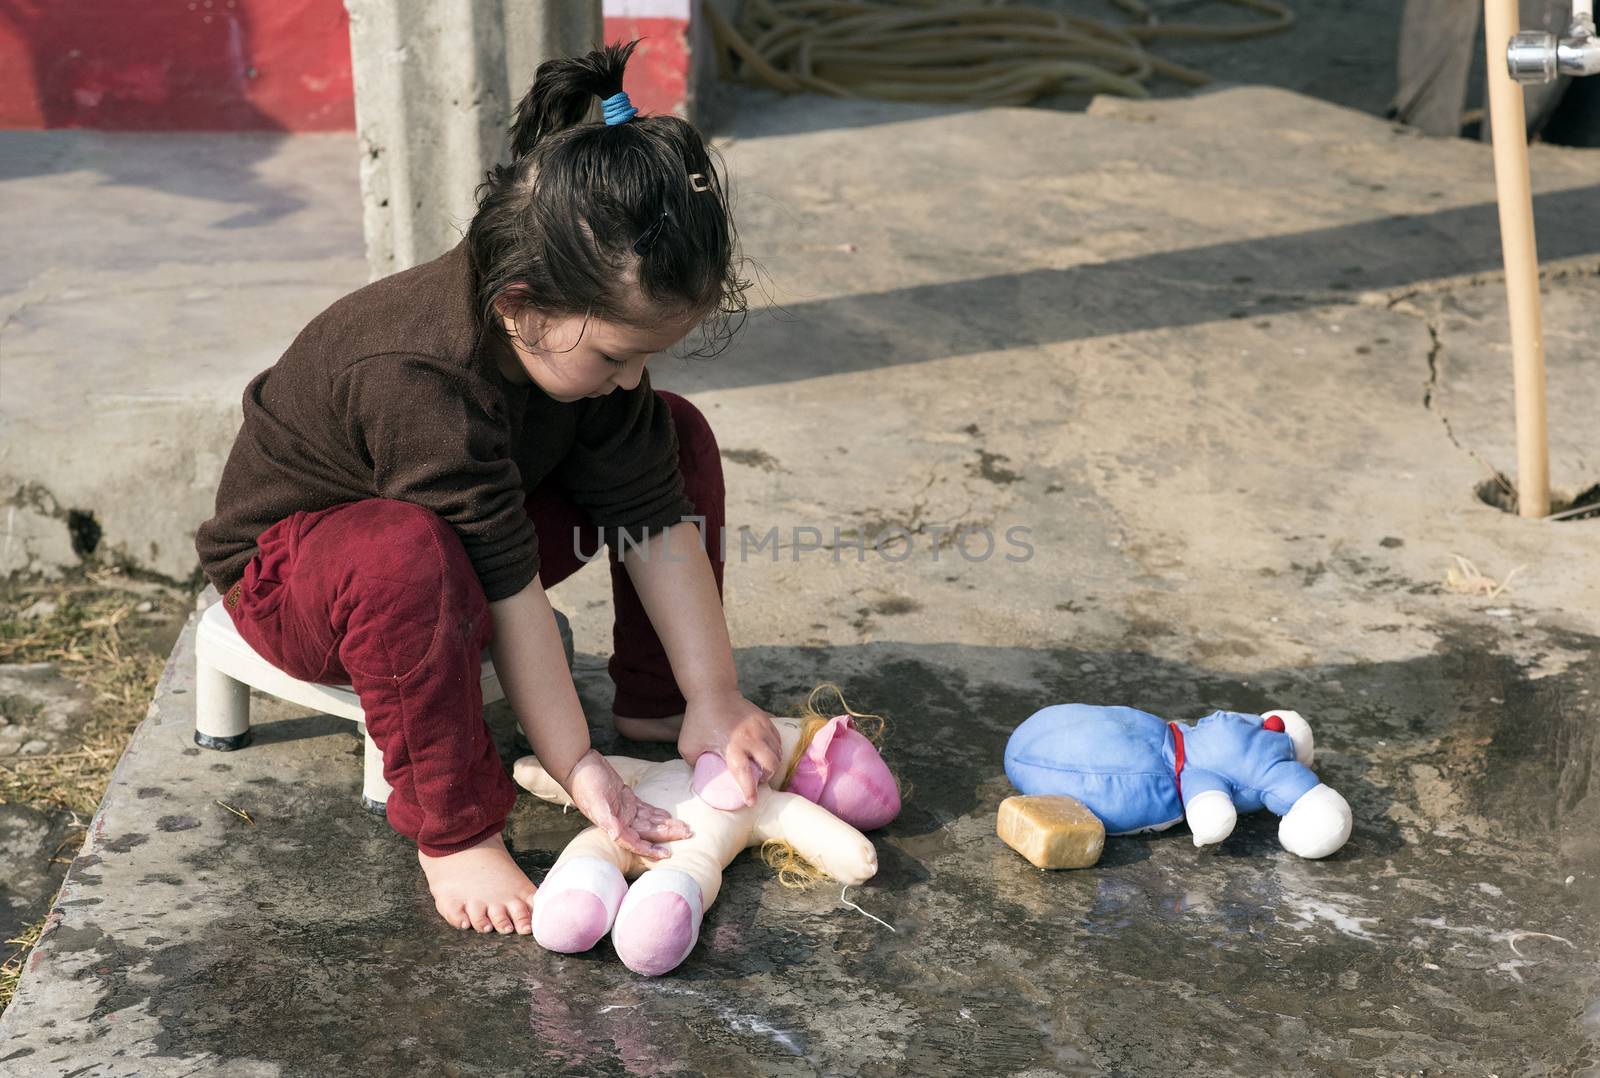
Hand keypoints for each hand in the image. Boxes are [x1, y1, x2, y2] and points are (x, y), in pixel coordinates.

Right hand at [562, 749, 690, 858]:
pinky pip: (645, 810)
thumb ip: (607, 820)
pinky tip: (668, 817)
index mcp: (613, 826)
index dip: (650, 849)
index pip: (635, 842)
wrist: (578, 764)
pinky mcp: (626, 799)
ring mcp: (623, 811)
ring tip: (684, 827)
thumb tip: (617, 836)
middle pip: (647, 832)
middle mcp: (620, 821)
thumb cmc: (585, 783)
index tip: (666, 854)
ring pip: (649, 822)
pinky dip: (656, 813)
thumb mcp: (596, 801)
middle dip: (666, 834)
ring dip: (666, 825)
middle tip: (687, 834)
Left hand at [678, 691, 782, 805]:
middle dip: (766, 777)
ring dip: (771, 764)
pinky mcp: (765, 719)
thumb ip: (695, 764)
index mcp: (732, 746)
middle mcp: (750, 738)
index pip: (744, 774)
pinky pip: (777, 740)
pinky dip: (775, 750)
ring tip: (762, 768)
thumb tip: (702, 779)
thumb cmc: (698, 719)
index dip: (749, 791)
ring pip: (777, 752)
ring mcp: (760, 727)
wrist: (713, 691)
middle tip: (757, 780)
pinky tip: (765, 753)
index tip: (751, 801)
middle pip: (770, 764)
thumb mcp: (688, 745)